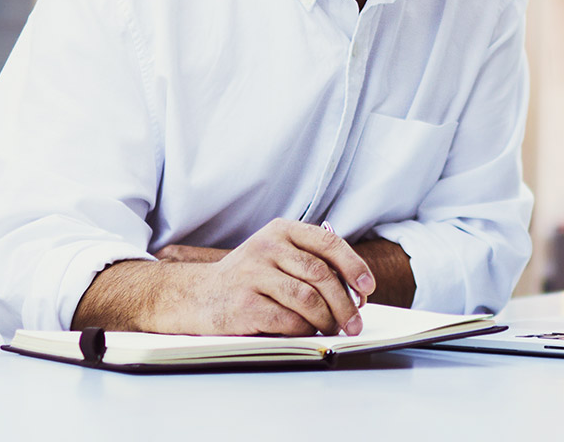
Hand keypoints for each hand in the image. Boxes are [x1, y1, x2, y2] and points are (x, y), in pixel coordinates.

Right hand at [162, 218, 374, 336]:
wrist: (196, 296)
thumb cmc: (247, 280)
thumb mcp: (275, 256)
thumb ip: (310, 263)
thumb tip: (355, 291)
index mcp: (280, 231)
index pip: (328, 243)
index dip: (354, 266)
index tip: (367, 288)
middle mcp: (266, 247)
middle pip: (322, 275)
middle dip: (345, 303)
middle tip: (354, 323)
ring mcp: (253, 275)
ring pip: (308, 299)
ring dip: (327, 320)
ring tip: (331, 330)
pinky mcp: (244, 305)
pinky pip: (288, 320)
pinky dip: (304, 330)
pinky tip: (305, 333)